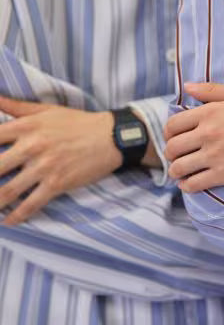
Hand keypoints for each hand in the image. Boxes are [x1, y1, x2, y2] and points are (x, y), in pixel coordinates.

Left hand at [0, 97, 122, 224]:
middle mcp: (32, 146)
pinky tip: (9, 220)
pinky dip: (17, 215)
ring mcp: (44, 167)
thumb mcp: (48, 110)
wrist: (110, 137)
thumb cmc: (79, 122)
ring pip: (7, 191)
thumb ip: (16, 106)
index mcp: (27, 127)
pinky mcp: (58, 183)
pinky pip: (31, 204)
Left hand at [164, 83, 223, 191]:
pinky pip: (195, 184)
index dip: (167, 133)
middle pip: (172, 148)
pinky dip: (186, 186)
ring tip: (179, 171)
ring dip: (175, 171)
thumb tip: (186, 87)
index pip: (172, 125)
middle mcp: (208, 134)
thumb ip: (210, 89)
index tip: (172, 138)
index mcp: (209, 113)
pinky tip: (188, 183)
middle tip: (175, 156)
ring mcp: (215, 156)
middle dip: (169, 153)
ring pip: (180, 168)